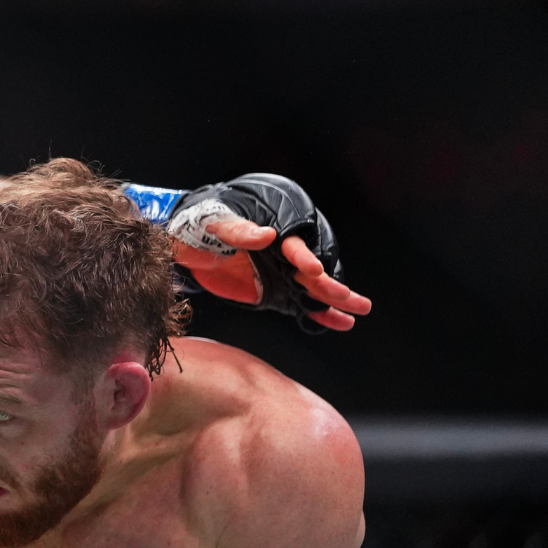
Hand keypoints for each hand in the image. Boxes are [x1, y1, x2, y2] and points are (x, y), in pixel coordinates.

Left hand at [168, 175, 372, 331]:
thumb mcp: (213, 225)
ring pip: (312, 289)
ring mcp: (281, 275)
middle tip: (345, 296)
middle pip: (310, 270)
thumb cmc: (200, 226)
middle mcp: (281, 255)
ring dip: (335, 299)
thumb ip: (239, 230)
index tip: (313, 269)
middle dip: (327, 283)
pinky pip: (301, 305)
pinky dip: (321, 315)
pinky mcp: (276, 294)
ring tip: (361, 309)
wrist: (187, 243)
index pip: (293, 245)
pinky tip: (342, 322)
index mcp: (270, 234)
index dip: (302, 257)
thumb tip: (267, 233)